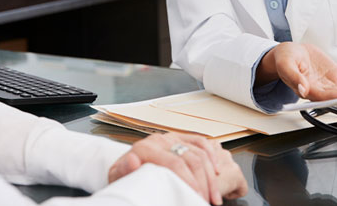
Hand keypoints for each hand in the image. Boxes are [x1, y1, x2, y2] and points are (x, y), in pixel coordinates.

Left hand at [108, 132, 246, 203]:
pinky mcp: (180, 138)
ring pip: (199, 152)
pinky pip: (201, 142)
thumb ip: (124, 170)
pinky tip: (217, 172)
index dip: (189, 181)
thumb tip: (132, 161)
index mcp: (145, 148)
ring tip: (213, 196)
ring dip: (211, 175)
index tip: (196, 198)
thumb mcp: (119, 177)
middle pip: (191, 158)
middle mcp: (159, 139)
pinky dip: (211, 156)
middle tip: (207, 201)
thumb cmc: (124, 177)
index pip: (175, 163)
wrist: (124, 169)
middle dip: (203, 182)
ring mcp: (171, 137)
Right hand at [256, 42, 336, 100]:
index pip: (322, 96)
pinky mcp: (335, 76)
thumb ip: (293, 77)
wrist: (292, 53)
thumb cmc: (286, 59)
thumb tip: (302, 89)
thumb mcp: (285, 65)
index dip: (333, 96)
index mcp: (306, 90)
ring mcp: (329, 84)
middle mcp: (319, 90)